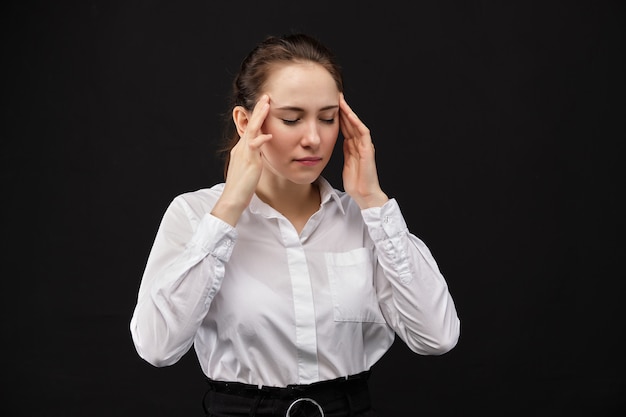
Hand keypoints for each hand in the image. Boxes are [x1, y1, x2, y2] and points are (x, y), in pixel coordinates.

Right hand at [211, 95, 272, 225]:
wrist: (232, 199)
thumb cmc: (241, 188)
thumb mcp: (248, 169)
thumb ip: (254, 159)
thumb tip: (260, 154)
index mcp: (240, 150)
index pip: (249, 128)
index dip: (257, 116)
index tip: (264, 105)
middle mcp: (241, 149)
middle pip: (250, 125)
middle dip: (258, 110)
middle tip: (266, 97)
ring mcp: (244, 154)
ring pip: (251, 130)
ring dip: (260, 116)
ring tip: (267, 104)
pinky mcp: (249, 162)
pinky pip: (254, 147)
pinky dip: (261, 139)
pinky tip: (269, 134)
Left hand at [339, 93, 387, 208]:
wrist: (365, 194)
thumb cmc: (356, 183)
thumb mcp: (346, 164)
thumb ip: (345, 152)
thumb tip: (340, 142)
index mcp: (354, 147)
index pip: (346, 128)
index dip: (338, 117)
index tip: (329, 106)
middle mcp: (360, 144)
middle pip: (351, 123)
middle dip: (343, 110)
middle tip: (335, 96)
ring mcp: (365, 146)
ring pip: (356, 124)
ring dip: (349, 112)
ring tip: (341, 101)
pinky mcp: (367, 150)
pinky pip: (362, 133)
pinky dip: (356, 123)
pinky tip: (350, 115)